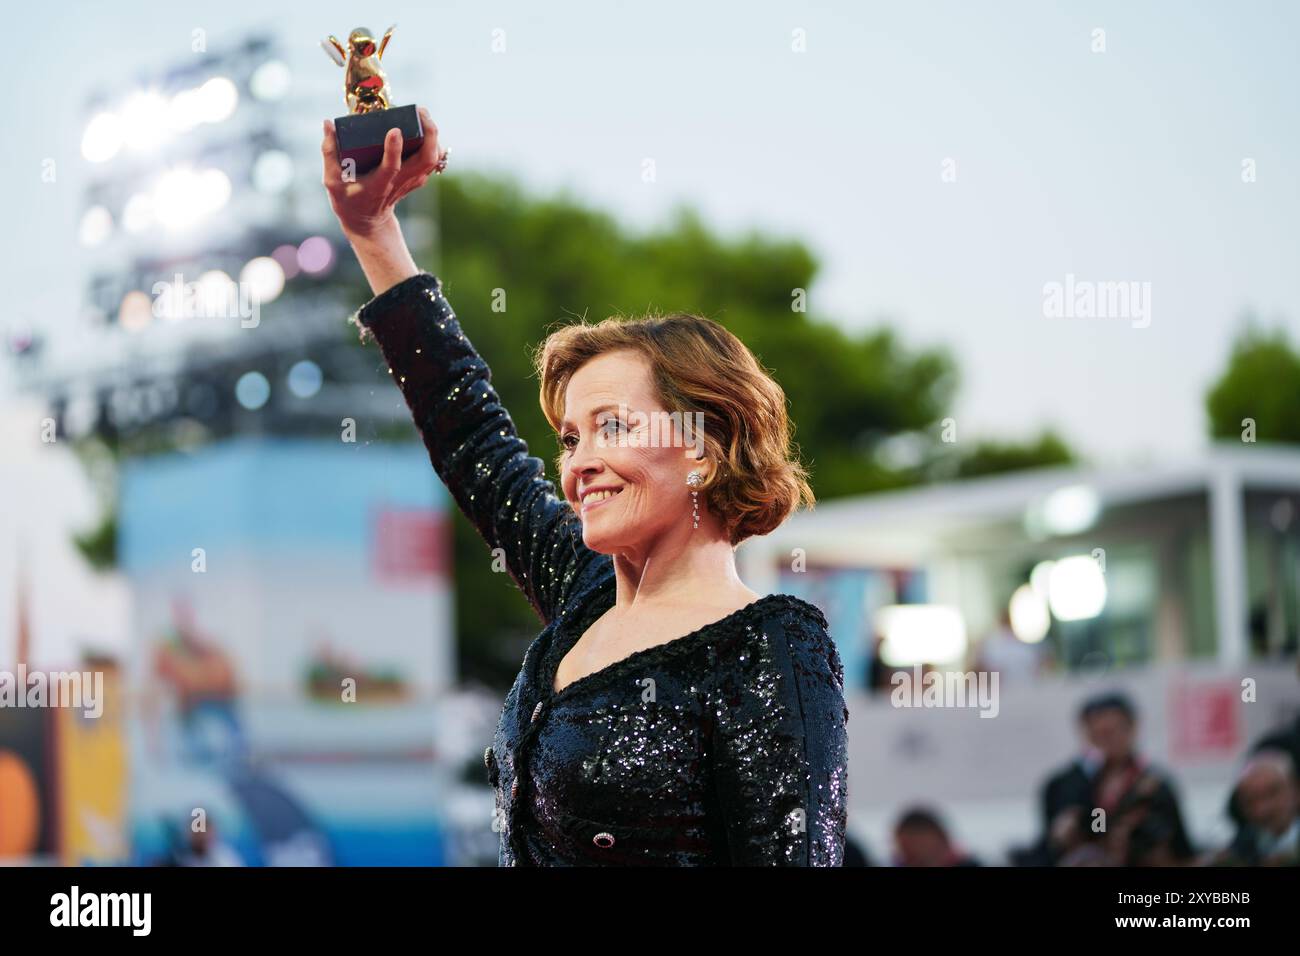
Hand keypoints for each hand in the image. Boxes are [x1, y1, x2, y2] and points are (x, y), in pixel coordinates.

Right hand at [321, 105, 444, 239]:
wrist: (368, 222)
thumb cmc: (348, 199)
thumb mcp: (332, 180)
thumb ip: (329, 152)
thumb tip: (328, 123)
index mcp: (379, 184)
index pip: (391, 167)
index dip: (394, 149)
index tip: (395, 130)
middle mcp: (399, 182)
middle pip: (425, 160)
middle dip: (429, 134)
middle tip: (420, 112)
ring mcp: (411, 181)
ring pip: (432, 159)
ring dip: (434, 136)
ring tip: (423, 115)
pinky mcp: (417, 179)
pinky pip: (432, 160)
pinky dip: (433, 143)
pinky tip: (425, 127)